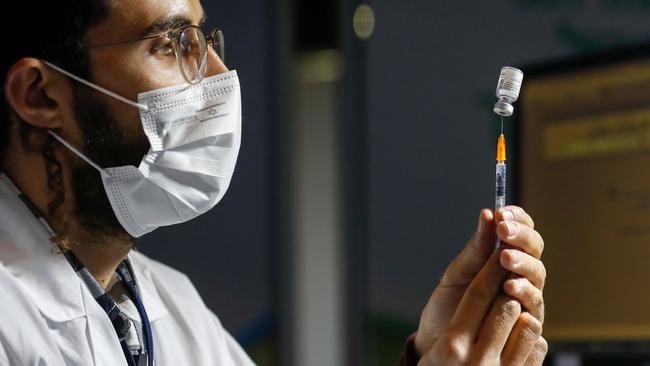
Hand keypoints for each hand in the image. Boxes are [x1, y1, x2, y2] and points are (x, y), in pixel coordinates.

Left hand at [414, 207, 546, 364]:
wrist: (438, 341)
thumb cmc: (448, 306)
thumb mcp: (458, 273)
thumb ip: (476, 248)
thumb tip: (487, 214)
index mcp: (503, 259)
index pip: (521, 231)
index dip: (517, 219)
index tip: (503, 212)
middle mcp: (519, 276)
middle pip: (535, 249)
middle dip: (521, 237)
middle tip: (505, 230)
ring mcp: (524, 299)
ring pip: (537, 275)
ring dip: (523, 263)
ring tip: (505, 258)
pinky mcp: (526, 323)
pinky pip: (534, 305)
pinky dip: (524, 293)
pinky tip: (510, 287)